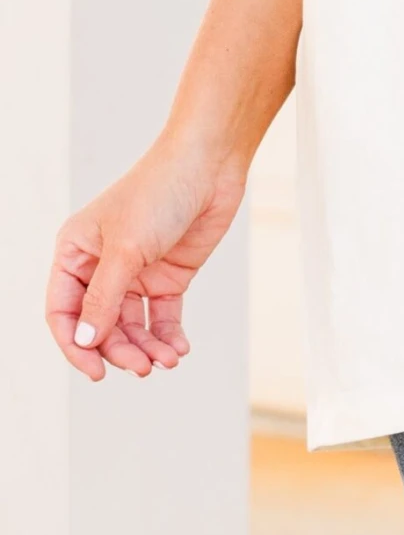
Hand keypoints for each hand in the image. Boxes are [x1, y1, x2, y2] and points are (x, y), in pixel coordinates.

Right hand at [45, 140, 245, 381]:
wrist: (210, 163)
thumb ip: (104, 298)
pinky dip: (167, 337)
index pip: (63, 312)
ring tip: (165, 361)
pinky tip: (177, 350)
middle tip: (141, 367)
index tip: (97, 371)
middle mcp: (101, 265)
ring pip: (131, 326)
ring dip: (145, 348)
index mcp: (75, 252)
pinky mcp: (168, 274)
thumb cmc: (159, 191)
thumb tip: (84, 342)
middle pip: (100, 325)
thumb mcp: (126, 248)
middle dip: (119, 350)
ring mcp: (135, 272)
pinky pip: (161, 317)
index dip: (75, 345)